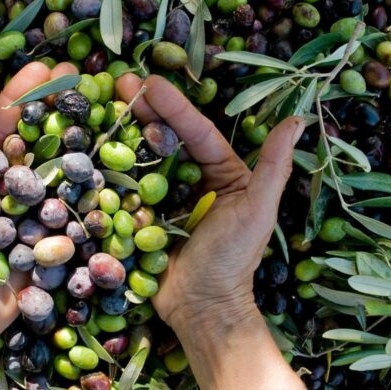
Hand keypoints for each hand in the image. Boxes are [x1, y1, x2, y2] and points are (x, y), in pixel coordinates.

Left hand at [0, 62, 77, 344]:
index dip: (20, 96)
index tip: (44, 68)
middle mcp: (7, 186)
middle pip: (33, 137)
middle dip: (54, 104)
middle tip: (79, 73)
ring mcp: (32, 209)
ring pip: (56, 166)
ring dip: (75, 134)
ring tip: (98, 104)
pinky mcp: (51, 235)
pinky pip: (71, 206)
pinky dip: (87, 183)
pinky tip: (106, 157)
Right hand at [117, 74, 303, 333]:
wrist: (201, 307)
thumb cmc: (234, 260)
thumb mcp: (257, 210)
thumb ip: (273, 166)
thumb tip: (296, 120)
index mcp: (223, 173)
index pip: (196, 132)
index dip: (174, 107)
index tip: (150, 83)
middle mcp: (193, 180)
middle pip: (166, 138)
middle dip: (144, 109)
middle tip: (119, 82)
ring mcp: (164, 198)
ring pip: (144, 158)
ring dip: (125, 131)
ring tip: (104, 105)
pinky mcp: (142, 217)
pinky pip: (127, 188)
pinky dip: (113, 168)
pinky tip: (94, 146)